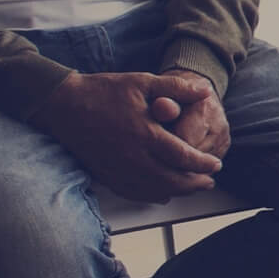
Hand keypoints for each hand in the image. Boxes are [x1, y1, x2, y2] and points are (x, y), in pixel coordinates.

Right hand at [30, 72, 221, 203]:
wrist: (63, 104)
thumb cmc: (103, 91)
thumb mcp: (142, 82)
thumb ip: (176, 88)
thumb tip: (205, 91)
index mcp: (146, 134)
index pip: (184, 157)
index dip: (204, 164)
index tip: (216, 165)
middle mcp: (133, 157)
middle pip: (173, 180)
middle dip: (195, 183)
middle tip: (209, 182)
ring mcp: (118, 169)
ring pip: (155, 190)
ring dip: (178, 192)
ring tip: (191, 188)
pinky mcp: (106, 174)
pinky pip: (134, 193)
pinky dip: (152, 195)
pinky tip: (162, 193)